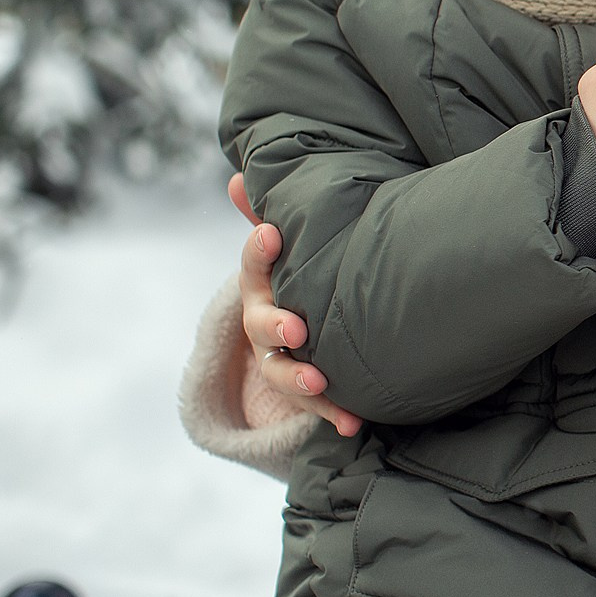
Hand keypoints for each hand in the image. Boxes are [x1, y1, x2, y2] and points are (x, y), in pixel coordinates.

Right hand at [226, 174, 362, 436]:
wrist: (307, 328)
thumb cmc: (303, 271)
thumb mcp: (288, 244)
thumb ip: (270, 211)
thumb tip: (240, 174)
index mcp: (262, 283)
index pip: (254, 266)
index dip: (260, 251)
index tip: (272, 235)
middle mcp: (266, 322)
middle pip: (261, 326)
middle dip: (276, 326)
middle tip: (296, 328)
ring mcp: (283, 359)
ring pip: (282, 372)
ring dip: (299, 379)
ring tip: (320, 383)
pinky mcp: (308, 390)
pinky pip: (317, 406)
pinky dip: (334, 414)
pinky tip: (355, 422)